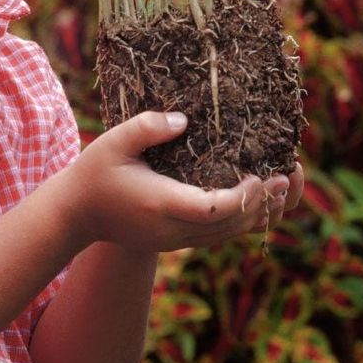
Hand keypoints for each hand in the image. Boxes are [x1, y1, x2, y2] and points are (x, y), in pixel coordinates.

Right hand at [58, 111, 302, 254]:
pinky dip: (240, 221)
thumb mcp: (113, 141)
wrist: (74, 216)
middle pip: (229, 226)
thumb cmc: (94, 173)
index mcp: (160, 203)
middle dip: (263, 204)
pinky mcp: (175, 242)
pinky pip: (216, 236)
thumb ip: (146, 127)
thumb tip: (183, 120)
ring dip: (256, 215)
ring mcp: (174, 240)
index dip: (245, 197)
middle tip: (287, 176)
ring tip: (280, 188)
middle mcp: (171, 228)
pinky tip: (255, 201)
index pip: (213, 208)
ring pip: (227, 235)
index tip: (262, 175)